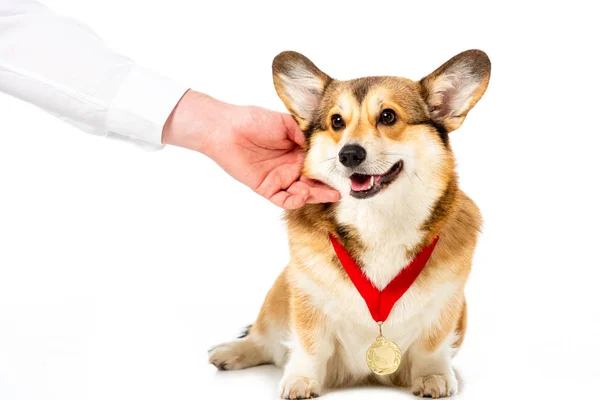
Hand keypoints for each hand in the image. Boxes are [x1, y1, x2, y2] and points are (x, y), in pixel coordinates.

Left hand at [162, 91, 339, 208]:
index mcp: (298, 150)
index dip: (332, 169)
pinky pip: (285, 200)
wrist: (226, 129)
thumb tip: (325, 145)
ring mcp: (280, 179)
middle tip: (343, 189)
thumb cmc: (253, 120)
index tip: (346, 171)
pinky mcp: (267, 188)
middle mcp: (291, 166)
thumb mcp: (285, 123)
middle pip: (315, 182)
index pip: (320, 163)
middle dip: (329, 187)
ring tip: (328, 194)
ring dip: (316, 195)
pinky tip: (303, 194)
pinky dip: (296, 200)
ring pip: (303, 193)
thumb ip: (305, 134)